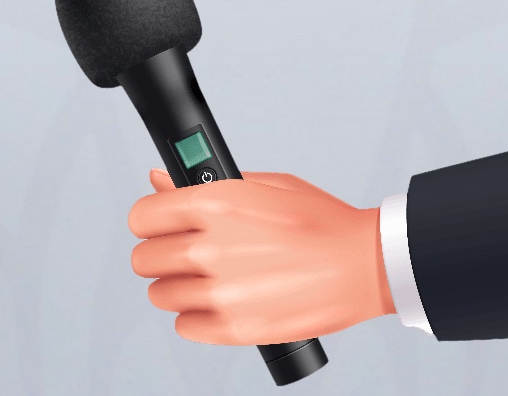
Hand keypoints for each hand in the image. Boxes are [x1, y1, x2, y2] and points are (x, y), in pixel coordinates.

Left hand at [128, 168, 393, 344]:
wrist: (367, 264)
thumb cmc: (321, 221)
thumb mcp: (261, 185)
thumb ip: (203, 185)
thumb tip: (160, 181)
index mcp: (213, 204)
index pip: (141, 217)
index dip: (150, 221)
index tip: (160, 227)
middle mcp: (209, 247)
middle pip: (143, 260)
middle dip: (161, 256)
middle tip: (184, 256)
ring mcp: (221, 291)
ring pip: (160, 295)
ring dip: (177, 288)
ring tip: (207, 281)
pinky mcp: (235, 327)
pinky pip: (184, 327)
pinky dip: (196, 319)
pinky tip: (218, 304)